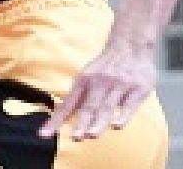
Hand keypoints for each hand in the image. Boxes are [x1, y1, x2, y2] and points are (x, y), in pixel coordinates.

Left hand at [40, 39, 155, 141]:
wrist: (131, 45)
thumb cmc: (106, 66)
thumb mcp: (88, 76)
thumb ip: (79, 97)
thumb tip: (63, 118)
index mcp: (84, 81)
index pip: (68, 104)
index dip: (56, 120)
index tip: (44, 134)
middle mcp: (99, 82)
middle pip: (89, 106)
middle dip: (81, 123)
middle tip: (76, 137)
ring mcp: (119, 85)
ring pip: (107, 106)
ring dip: (99, 122)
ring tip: (91, 135)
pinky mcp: (138, 88)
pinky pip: (129, 104)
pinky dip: (123, 115)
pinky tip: (117, 125)